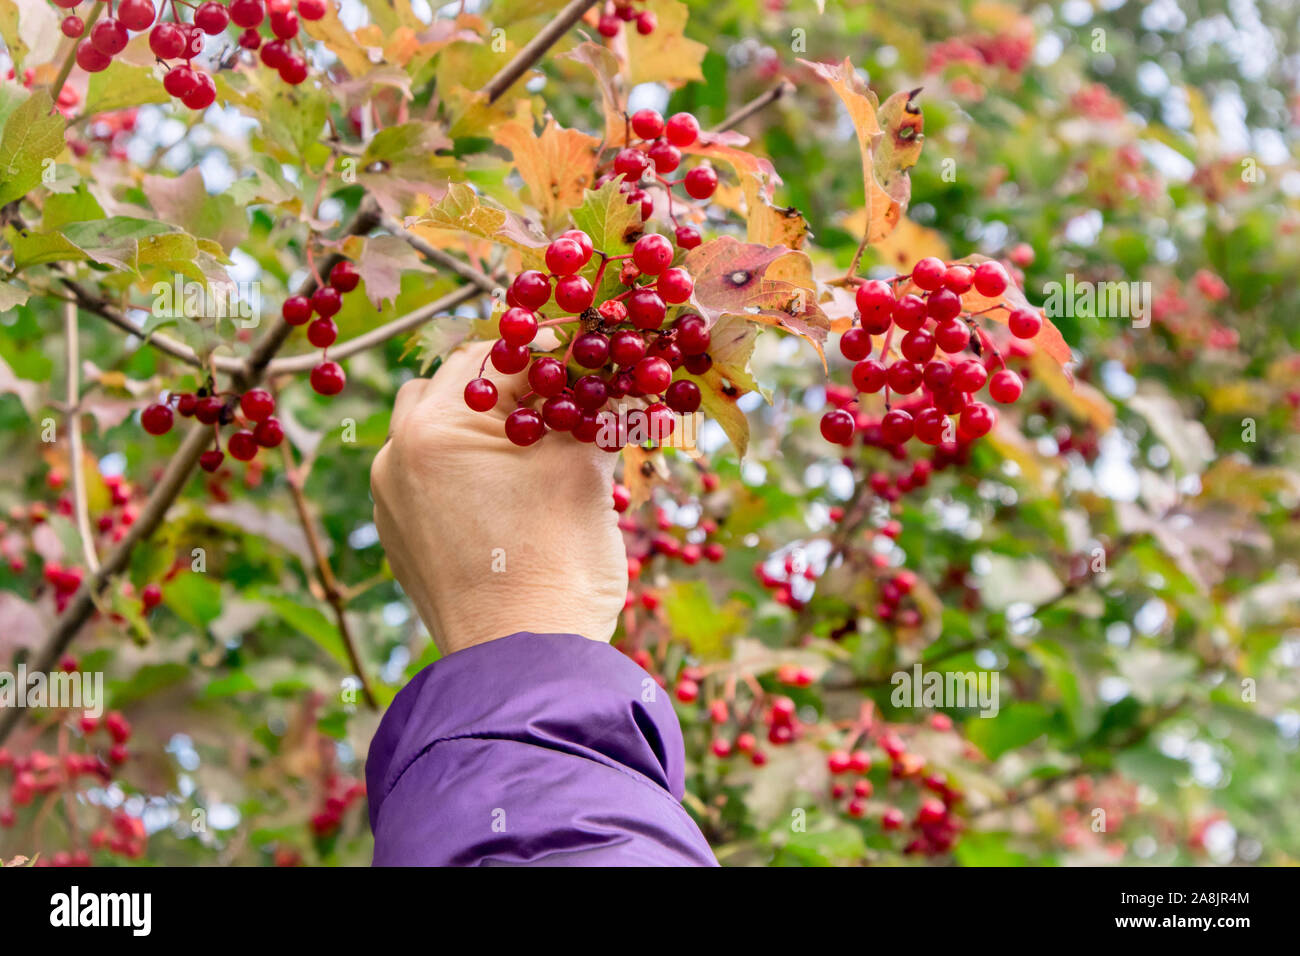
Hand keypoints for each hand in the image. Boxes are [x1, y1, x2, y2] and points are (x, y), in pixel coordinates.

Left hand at [370, 340, 626, 655]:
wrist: (524, 665)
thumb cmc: (556, 565)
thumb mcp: (583, 472)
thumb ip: (595, 412)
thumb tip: (620, 379)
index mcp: (433, 427)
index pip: (498, 355)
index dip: (552, 350)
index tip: (589, 352)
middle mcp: (395, 453)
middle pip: (461, 385)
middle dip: (517, 384)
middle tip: (571, 393)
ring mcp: (391, 498)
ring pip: (440, 428)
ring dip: (488, 421)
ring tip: (542, 439)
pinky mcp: (401, 536)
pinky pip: (431, 475)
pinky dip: (470, 465)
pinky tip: (514, 485)